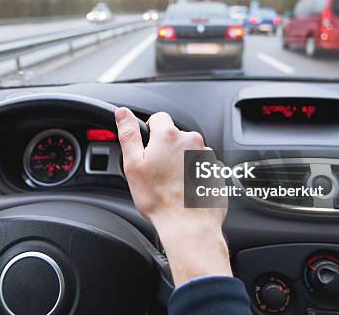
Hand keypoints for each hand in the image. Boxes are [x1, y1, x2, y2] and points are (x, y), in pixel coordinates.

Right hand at [115, 107, 231, 285]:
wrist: (188, 226)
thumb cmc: (159, 199)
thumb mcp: (133, 165)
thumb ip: (128, 134)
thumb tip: (122, 113)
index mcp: (169, 135)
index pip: (158, 118)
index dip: (149, 132)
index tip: (147, 150)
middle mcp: (192, 141)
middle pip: (174, 136)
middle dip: (165, 150)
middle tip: (156, 173)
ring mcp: (207, 156)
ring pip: (188, 152)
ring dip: (180, 162)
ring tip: (171, 185)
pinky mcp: (216, 171)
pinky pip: (200, 166)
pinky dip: (192, 174)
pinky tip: (184, 190)